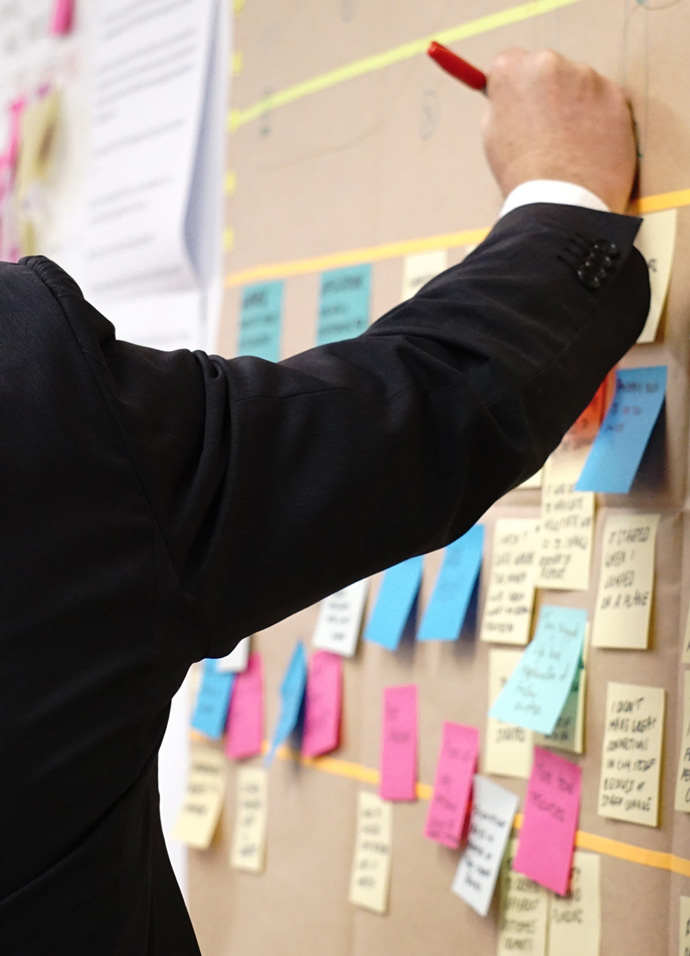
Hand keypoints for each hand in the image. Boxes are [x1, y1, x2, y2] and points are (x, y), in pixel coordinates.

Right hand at [483, 49, 636, 213]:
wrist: (562, 202)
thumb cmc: (522, 176)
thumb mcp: (492, 138)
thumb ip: (502, 108)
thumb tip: (512, 101)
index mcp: (514, 71)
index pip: (510, 63)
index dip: (514, 87)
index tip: (518, 104)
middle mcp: (551, 63)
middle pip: (548, 70)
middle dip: (547, 94)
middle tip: (545, 131)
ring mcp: (588, 78)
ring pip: (580, 85)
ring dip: (575, 106)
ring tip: (570, 146)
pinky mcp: (617, 97)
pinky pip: (605, 102)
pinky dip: (599, 119)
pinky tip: (589, 148)